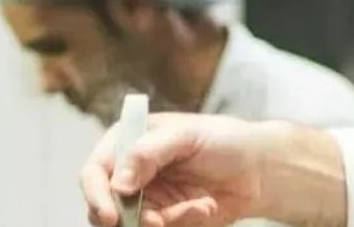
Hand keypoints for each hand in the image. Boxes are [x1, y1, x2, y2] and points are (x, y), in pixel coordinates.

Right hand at [81, 112, 265, 226]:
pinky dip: (184, 223)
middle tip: (159, 221)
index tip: (111, 215)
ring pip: (132, 226)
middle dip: (131, 219)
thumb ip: (150, 152)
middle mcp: (130, 174)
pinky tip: (205, 208)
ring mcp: (146, 201)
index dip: (95, 195)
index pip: (94, 172)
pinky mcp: (164, 221)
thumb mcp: (188, 135)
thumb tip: (117, 183)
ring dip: (166, 221)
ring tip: (199, 206)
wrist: (259, 169)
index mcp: (129, 143)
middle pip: (103, 209)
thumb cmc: (225, 140)